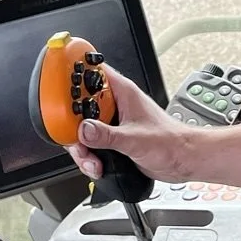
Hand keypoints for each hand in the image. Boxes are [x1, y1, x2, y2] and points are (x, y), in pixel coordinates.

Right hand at [68, 64, 189, 181]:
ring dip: (82, 148)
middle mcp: (115, 105)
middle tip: (77, 139)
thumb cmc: (170, 141)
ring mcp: (112, 123)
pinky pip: (90, 144)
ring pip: (82, 130)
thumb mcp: (135, 138)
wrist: (182, 160)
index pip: (91, 74)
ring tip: (92, 160)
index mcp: (122, 92)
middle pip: (79, 107)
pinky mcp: (112, 139)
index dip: (72, 76)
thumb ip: (108, 135)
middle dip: (73, 127)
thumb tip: (85, 131)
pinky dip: (89, 157)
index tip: (58, 87)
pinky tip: (97, 166)